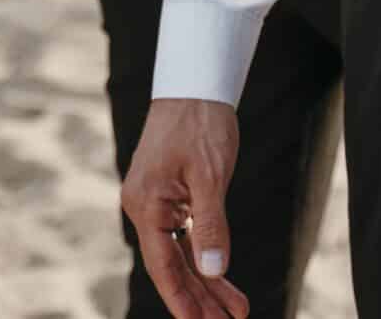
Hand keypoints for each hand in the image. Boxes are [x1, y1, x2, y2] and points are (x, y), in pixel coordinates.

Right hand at [122, 98, 249, 317]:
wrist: (195, 84)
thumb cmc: (200, 123)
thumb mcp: (210, 175)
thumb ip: (212, 225)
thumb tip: (213, 270)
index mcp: (145, 204)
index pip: (163, 265)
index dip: (183, 299)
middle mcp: (144, 208)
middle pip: (172, 265)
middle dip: (201, 297)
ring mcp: (156, 204)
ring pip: (181, 254)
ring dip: (207, 282)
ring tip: (235, 309)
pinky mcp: (170, 198)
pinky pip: (186, 237)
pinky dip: (205, 256)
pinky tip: (222, 279)